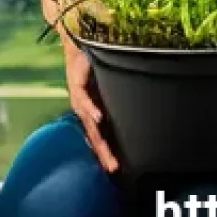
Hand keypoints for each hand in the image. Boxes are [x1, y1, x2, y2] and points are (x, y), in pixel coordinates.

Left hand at [64, 39, 118, 173]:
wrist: (79, 46)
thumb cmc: (93, 67)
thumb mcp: (107, 87)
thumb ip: (118, 99)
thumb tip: (139, 108)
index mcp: (91, 112)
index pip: (99, 137)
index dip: (106, 153)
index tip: (116, 169)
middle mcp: (84, 110)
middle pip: (94, 136)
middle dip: (104, 153)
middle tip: (114, 167)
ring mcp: (79, 100)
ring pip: (89, 123)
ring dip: (98, 137)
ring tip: (107, 151)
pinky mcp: (77, 85)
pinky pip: (85, 99)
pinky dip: (92, 109)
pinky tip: (99, 117)